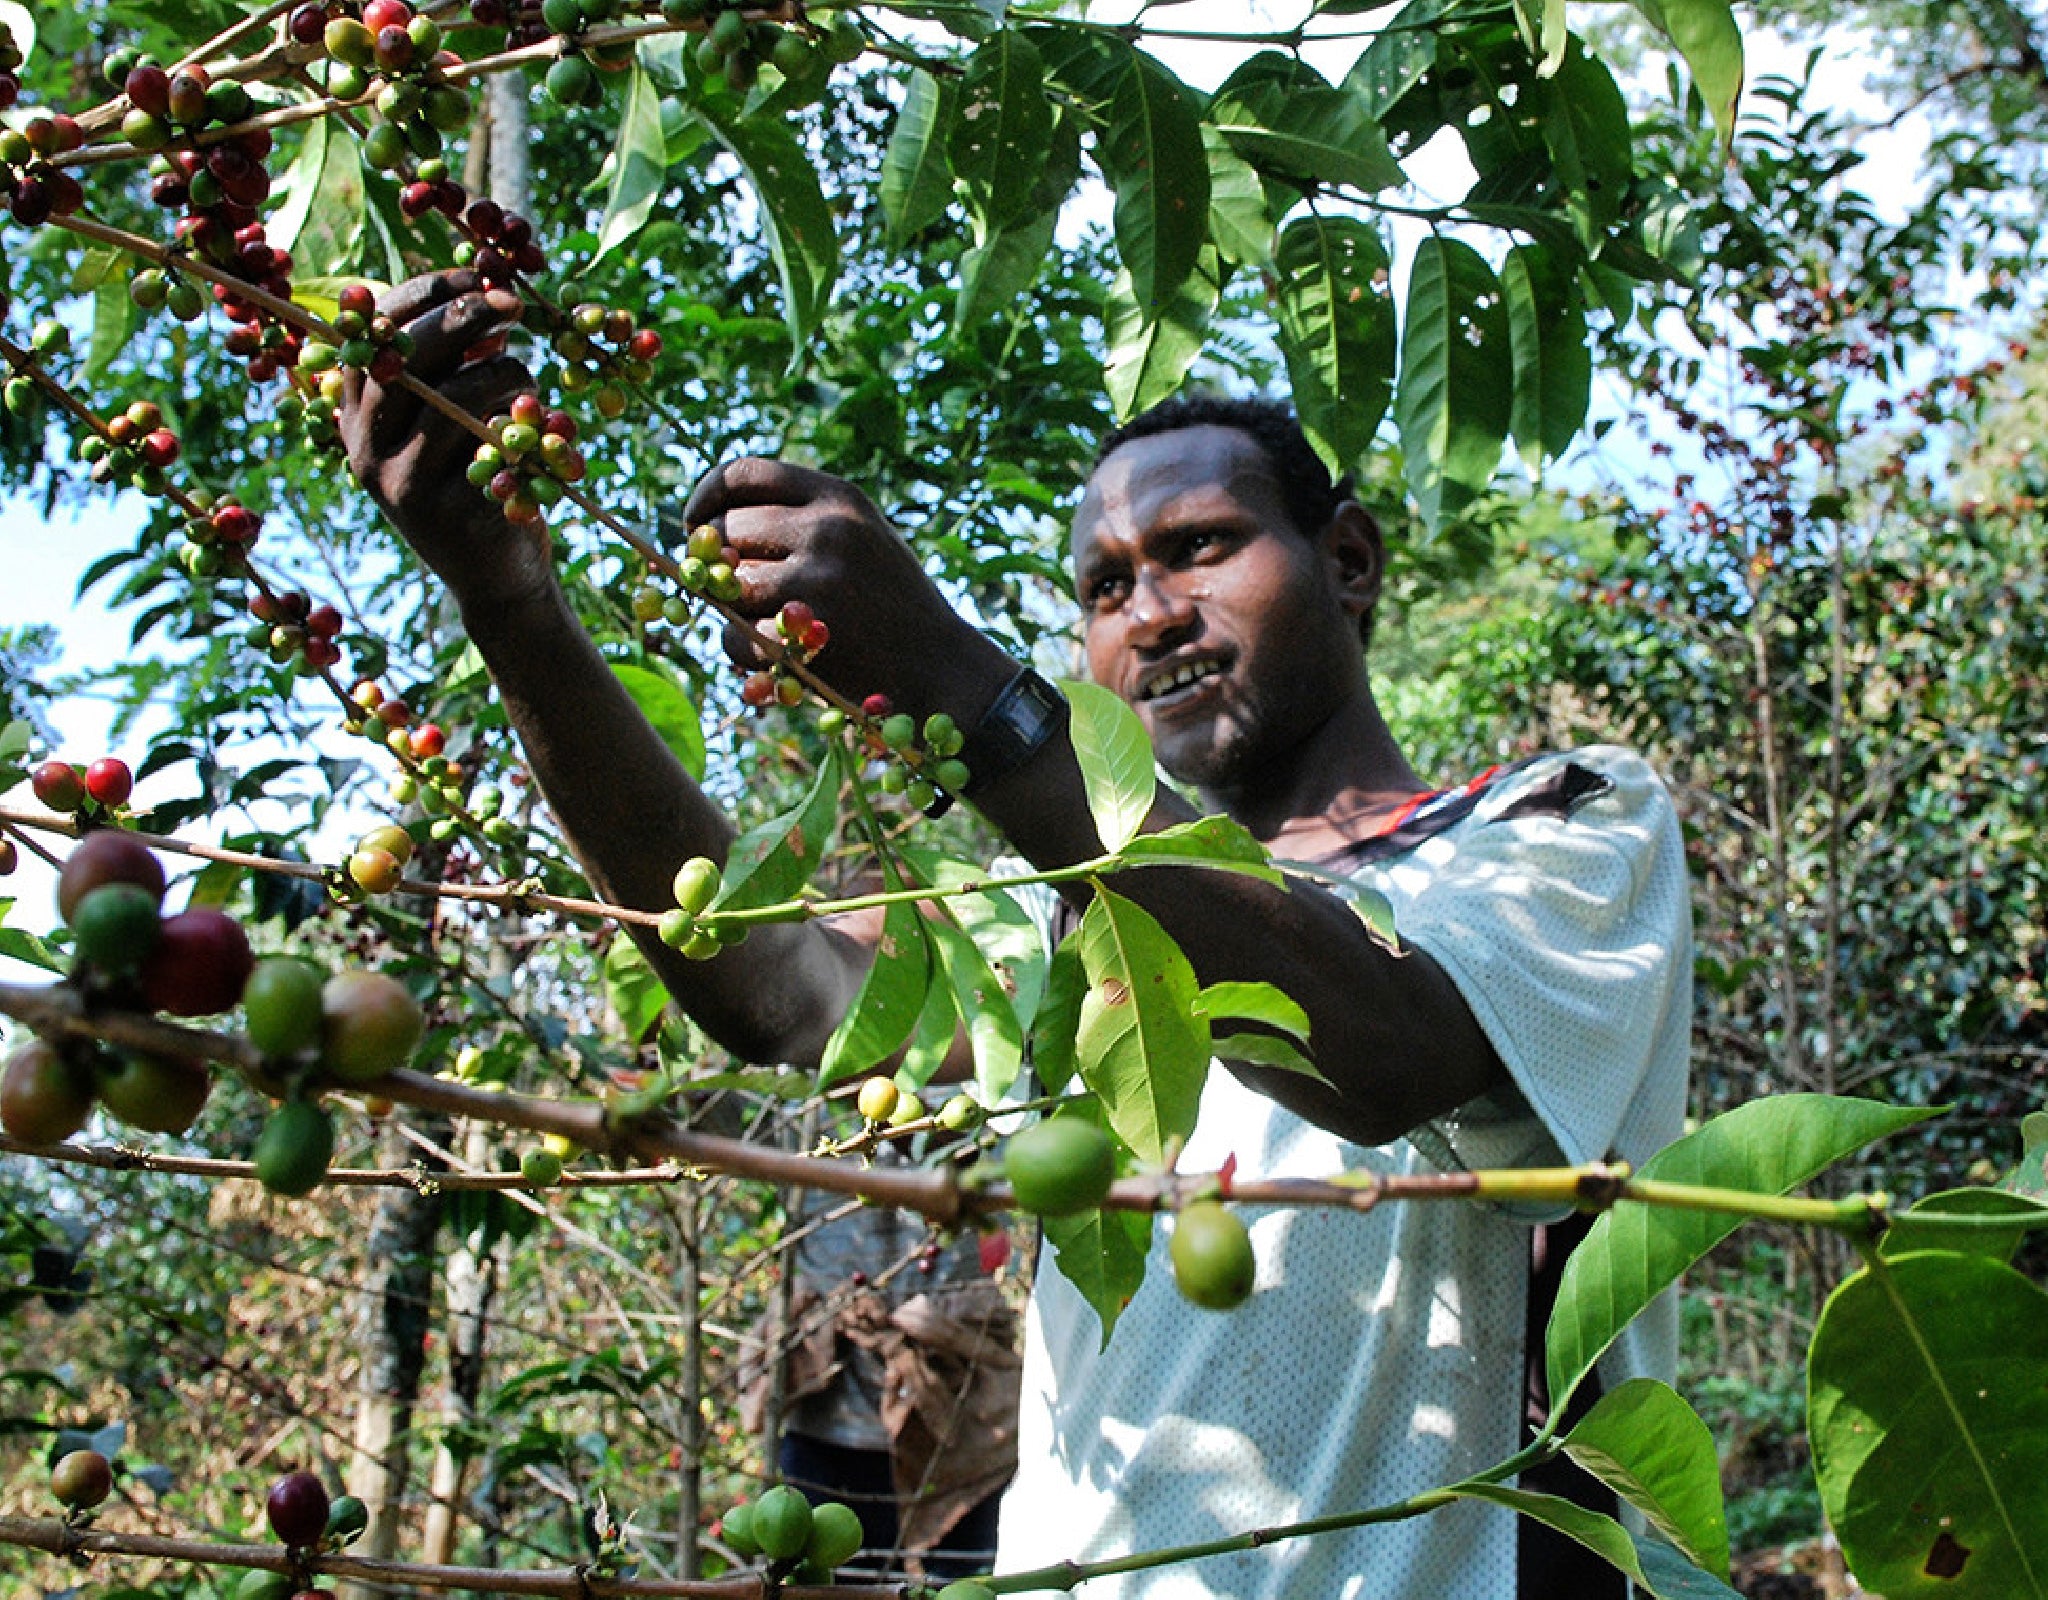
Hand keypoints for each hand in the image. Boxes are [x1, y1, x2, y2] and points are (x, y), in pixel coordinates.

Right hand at [338, 270, 554, 612]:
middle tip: (514, 305)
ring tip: (528, 384)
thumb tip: (488, 298)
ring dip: (507, 373)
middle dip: (467, 315)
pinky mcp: (445, 510)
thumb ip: (455, 367)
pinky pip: (491, 443)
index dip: (429, 292)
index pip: (377, 329)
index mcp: (356, 414)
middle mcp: (365, 446)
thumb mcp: (451, 421)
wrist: (496, 578)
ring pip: (456, 395)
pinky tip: (538, 427)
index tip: (480, 274)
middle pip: (409, 354)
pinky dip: (522, 422)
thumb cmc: (477, 481)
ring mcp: (401, 481)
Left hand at [684, 457, 1003, 714]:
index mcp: (839, 497)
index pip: (744, 473)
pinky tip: (772, 658)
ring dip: (728, 612)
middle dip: (712, 563)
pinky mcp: (806, 633)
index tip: (694, 523)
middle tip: (720, 588)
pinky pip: (736, 636)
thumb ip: (802, 521)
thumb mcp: (863, 538)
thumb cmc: (894, 604)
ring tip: (756, 627)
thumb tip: (714, 524)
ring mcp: (816, 579)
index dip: (707, 497)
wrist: (942, 665)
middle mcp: (827, 528)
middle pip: (726, 532)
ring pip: (725, 588)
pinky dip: (743, 653)